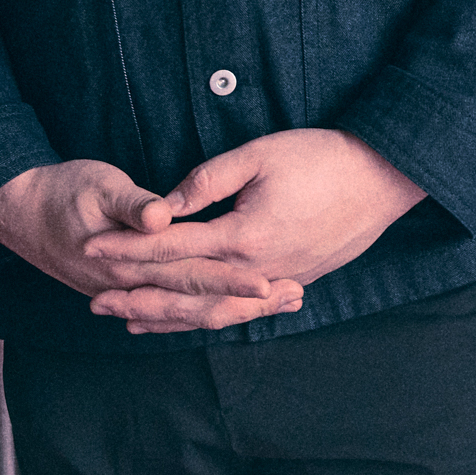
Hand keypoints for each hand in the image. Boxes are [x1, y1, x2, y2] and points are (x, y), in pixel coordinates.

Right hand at [0, 160, 303, 330]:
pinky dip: (207, 310)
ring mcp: (131, 292)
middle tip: (294, 298)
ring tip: (280, 302)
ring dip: (235, 309)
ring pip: (191, 312)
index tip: (270, 281)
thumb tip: (159, 216)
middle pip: (199, 304)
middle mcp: (133, 286)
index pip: (191, 275)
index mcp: (130, 261)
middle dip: (247, 303)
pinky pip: (176, 309)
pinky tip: (234, 309)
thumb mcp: (96, 184)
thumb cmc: (61, 190)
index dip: (231, 280)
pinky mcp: (131, 288)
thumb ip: (131, 202)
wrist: (19, 211)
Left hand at [80, 129, 425, 334]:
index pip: (172, 248)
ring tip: (128, 320)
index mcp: (244, 235)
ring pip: (211, 308)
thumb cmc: (322, 157)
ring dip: (167, 315)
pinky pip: (238, 308)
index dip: (128, 250)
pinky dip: (207, 315)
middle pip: (185, 290)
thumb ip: (206, 180)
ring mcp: (278, 280)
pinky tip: (187, 318)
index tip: (91, 250)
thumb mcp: (259, 155)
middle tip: (93, 303)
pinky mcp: (294, 280)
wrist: (384, 178)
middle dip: (137, 294)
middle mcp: (257, 269)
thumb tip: (163, 207)